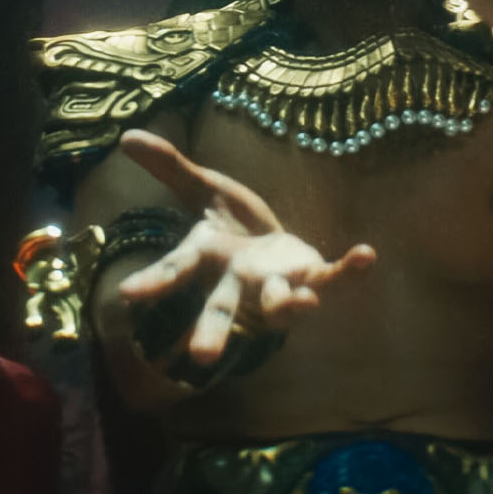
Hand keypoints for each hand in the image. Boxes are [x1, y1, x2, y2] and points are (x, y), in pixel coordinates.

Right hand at [114, 129, 374, 365]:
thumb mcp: (204, 190)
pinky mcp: (311, 278)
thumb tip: (126, 135)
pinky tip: (366, 255)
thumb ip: (170, 167)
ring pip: (279, 304)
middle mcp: (238, 282)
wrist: (275, 248)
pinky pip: (332, 279)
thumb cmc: (234, 227)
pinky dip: (350, 270)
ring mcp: (277, 285)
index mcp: (209, 260)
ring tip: (305, 305)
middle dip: (214, 331)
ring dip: (290, 306)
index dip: (154, 282)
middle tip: (203, 358)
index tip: (128, 296)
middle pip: (222, 308)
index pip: (177, 270)